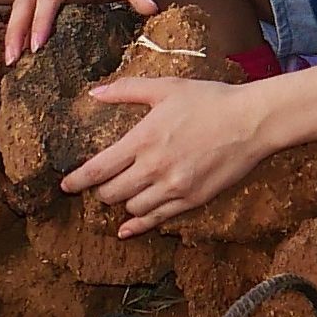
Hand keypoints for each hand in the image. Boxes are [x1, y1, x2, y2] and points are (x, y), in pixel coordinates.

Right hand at [0, 0, 162, 62]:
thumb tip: (150, 8)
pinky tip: (21, 47)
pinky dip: (21, 23)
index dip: (41, 20)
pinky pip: (29, 3)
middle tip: (11, 60)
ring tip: (10, 59)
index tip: (36, 47)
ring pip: (22, 1)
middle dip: (16, 29)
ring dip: (14, 29)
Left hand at [60, 73, 283, 231]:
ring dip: (122, 204)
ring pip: (132, 208)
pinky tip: (128, 228)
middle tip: (98, 186)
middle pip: (111, 194)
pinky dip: (139, 225)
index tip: (65, 186)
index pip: (98, 169)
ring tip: (121, 195)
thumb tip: (94, 93)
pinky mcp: (192, 200)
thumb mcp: (166, 88)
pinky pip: (157, 220)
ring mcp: (174, 188)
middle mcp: (155, 168)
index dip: (77, 181)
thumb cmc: (209, 100)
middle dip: (100, 192)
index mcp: (143, 140)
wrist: (251, 122)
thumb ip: (126, 91)